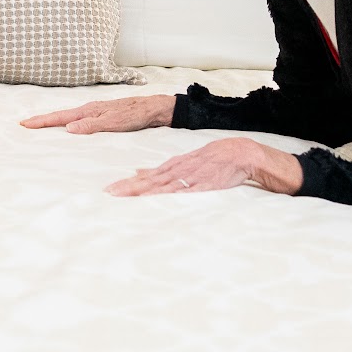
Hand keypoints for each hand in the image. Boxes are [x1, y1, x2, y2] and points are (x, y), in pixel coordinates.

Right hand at [20, 94, 176, 133]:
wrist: (153, 109)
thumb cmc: (135, 115)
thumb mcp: (114, 123)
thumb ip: (91, 125)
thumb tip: (68, 128)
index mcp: (89, 111)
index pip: (60, 117)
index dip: (42, 121)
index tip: (25, 123)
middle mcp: (90, 109)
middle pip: (61, 115)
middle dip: (43, 120)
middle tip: (26, 124)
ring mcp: (95, 111)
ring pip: (69, 117)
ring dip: (54, 121)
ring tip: (41, 125)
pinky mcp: (102, 115)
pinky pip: (78, 119)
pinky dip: (67, 122)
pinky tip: (68, 126)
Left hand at [105, 138, 303, 196]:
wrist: (242, 153)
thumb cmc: (214, 158)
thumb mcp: (184, 160)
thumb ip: (161, 170)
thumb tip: (137, 172)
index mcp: (174, 165)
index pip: (146, 176)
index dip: (127, 183)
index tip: (109, 190)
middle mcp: (179, 171)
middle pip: (149, 181)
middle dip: (129, 188)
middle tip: (110, 194)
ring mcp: (191, 178)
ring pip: (163, 186)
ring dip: (144, 191)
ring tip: (126, 197)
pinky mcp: (204, 185)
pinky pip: (185, 192)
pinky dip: (171, 194)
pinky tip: (159, 198)